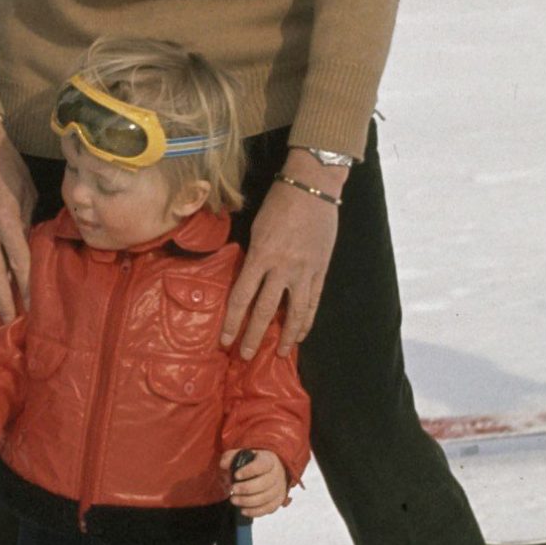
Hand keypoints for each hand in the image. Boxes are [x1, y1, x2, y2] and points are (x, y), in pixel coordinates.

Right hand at [0, 116, 34, 321]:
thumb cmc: (7, 164)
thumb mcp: (27, 191)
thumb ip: (30, 220)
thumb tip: (35, 242)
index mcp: (5, 219)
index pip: (19, 261)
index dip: (28, 286)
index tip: (36, 307)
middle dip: (4, 300)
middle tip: (12, 323)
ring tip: (3, 310)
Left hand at [222, 168, 345, 356]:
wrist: (313, 188)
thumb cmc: (279, 203)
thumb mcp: (256, 228)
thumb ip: (253, 256)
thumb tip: (247, 279)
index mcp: (260, 255)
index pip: (241, 297)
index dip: (232, 322)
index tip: (224, 340)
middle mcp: (282, 268)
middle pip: (265, 310)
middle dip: (253, 336)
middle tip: (244, 356)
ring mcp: (305, 271)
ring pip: (294, 312)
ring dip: (285, 336)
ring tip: (277, 353)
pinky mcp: (321, 270)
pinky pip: (313, 302)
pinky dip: (307, 321)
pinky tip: (301, 334)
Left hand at [223, 447, 291, 516]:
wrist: (269, 471)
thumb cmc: (253, 463)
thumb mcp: (241, 455)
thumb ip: (230, 457)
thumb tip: (224, 464)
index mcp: (268, 460)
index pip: (262, 465)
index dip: (249, 471)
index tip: (236, 475)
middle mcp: (277, 474)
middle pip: (265, 483)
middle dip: (246, 488)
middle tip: (233, 490)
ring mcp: (279, 488)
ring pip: (266, 498)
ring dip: (248, 501)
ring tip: (234, 500)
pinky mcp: (278, 500)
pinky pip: (269, 508)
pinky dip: (256, 512)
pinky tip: (243, 510)